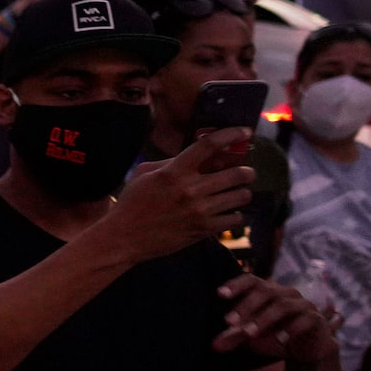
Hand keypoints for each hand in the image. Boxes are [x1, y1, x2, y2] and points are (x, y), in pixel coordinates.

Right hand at [91, 136, 250, 261]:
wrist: (123, 238)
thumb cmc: (132, 204)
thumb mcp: (144, 175)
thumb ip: (171, 162)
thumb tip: (198, 156)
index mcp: (174, 172)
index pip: (209, 145)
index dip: (232, 134)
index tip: (245, 131)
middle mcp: (190, 189)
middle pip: (237, 173)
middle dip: (246, 171)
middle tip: (245, 173)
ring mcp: (199, 211)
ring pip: (241, 196)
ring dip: (242, 193)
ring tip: (235, 194)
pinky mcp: (203, 230)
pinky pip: (235, 218)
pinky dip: (234, 214)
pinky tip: (226, 213)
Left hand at [214, 272, 338, 361]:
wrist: (307, 348)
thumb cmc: (275, 335)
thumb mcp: (252, 337)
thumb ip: (234, 337)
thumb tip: (214, 346)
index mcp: (268, 291)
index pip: (251, 280)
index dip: (236, 284)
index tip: (220, 294)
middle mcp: (285, 293)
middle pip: (266, 291)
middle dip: (246, 306)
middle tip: (229, 322)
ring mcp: (303, 304)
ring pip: (283, 306)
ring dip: (264, 320)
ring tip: (249, 334)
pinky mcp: (316, 319)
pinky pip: (305, 319)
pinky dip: (291, 329)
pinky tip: (280, 340)